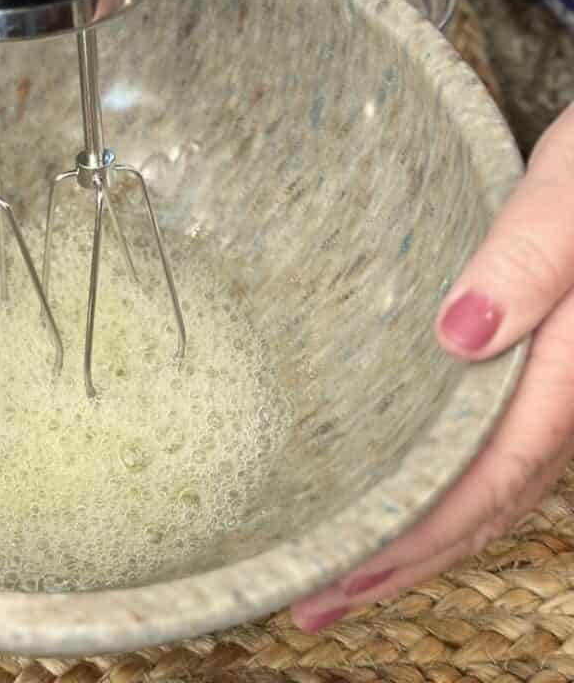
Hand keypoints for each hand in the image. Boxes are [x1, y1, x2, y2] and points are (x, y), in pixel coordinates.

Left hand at [292, 102, 573, 631]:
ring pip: (490, 489)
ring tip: (343, 569)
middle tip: (312, 600)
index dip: (413, 540)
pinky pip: (495, 453)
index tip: (336, 579)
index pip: (487, 481)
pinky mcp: (546, 373)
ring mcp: (560, 392)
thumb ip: (530, 259)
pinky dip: (445, 491)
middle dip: (399, 561)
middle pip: (484, 507)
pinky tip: (402, 490)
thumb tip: (459, 335)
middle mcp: (569, 398)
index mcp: (573, 368)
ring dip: (417, 537)